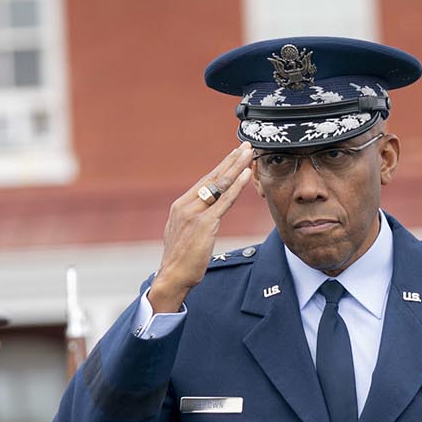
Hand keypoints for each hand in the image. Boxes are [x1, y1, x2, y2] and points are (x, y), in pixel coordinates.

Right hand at [147, 144, 255, 313]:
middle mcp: (186, 204)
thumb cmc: (180, 261)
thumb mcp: (183, 234)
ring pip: (220, 184)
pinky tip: (246, 175)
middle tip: (245, 145)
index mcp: (181, 205)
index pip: (205, 182)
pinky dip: (236, 186)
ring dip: (236, 166)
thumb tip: (203, 216)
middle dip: (231, 160)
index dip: (221, 167)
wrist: (172, 276)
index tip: (234, 155)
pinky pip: (224, 201)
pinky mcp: (204, 223)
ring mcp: (195, 213)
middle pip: (213, 177)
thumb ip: (193, 220)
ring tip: (249, 152)